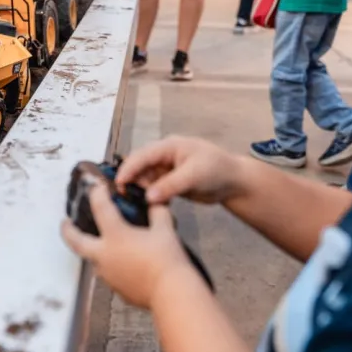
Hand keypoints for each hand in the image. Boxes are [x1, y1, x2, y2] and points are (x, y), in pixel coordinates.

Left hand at [61, 180, 192, 309]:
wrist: (171, 293)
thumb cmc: (167, 260)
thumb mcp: (165, 229)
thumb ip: (157, 212)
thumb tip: (155, 202)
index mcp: (115, 236)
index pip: (100, 207)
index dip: (97, 193)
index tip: (98, 187)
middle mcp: (104, 255)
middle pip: (76, 241)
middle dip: (67, 230)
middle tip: (65, 223)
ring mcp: (108, 275)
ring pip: (92, 260)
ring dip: (91, 250)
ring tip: (97, 244)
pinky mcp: (117, 290)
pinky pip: (109, 275)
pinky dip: (111, 266)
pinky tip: (122, 264)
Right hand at [116, 135, 246, 205]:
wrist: (234, 182)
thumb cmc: (217, 170)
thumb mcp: (194, 176)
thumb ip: (170, 185)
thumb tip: (148, 197)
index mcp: (169, 146)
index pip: (142, 155)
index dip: (128, 169)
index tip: (118, 184)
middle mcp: (164, 156)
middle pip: (139, 165)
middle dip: (130, 179)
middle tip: (122, 197)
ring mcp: (166, 169)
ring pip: (144, 178)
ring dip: (139, 189)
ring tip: (134, 203)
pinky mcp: (169, 181)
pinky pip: (153, 187)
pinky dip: (148, 195)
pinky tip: (146, 205)